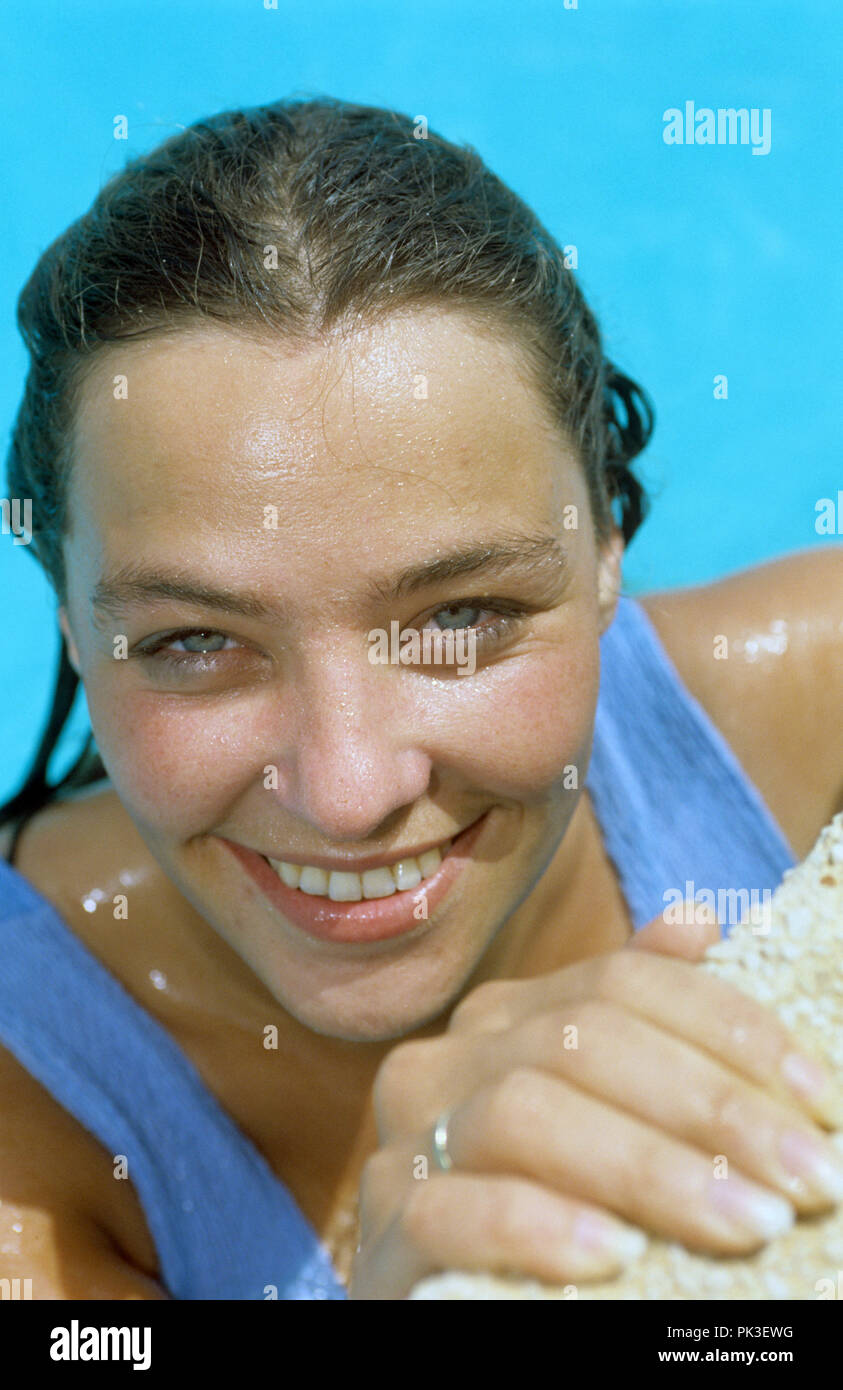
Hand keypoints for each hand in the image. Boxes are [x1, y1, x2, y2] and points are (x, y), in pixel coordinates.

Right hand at [350, 906, 842, 1298]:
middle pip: (582, 1040)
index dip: (729, 1029)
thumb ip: (643, 1020)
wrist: (459, 1299)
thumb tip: (697, 920)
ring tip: (745, 1222)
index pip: (623, 982)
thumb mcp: (605, 1108)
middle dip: (711, 1105)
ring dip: (647, 1167)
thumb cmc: (554, 1199)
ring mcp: (408, 1137)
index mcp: (509, 1017)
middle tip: (808, 1177)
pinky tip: (615, 1255)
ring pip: (522, 1111)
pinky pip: (453, 1208)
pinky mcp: (386, 1227)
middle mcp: (452, 1058)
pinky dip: (538, 1224)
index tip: (821, 1100)